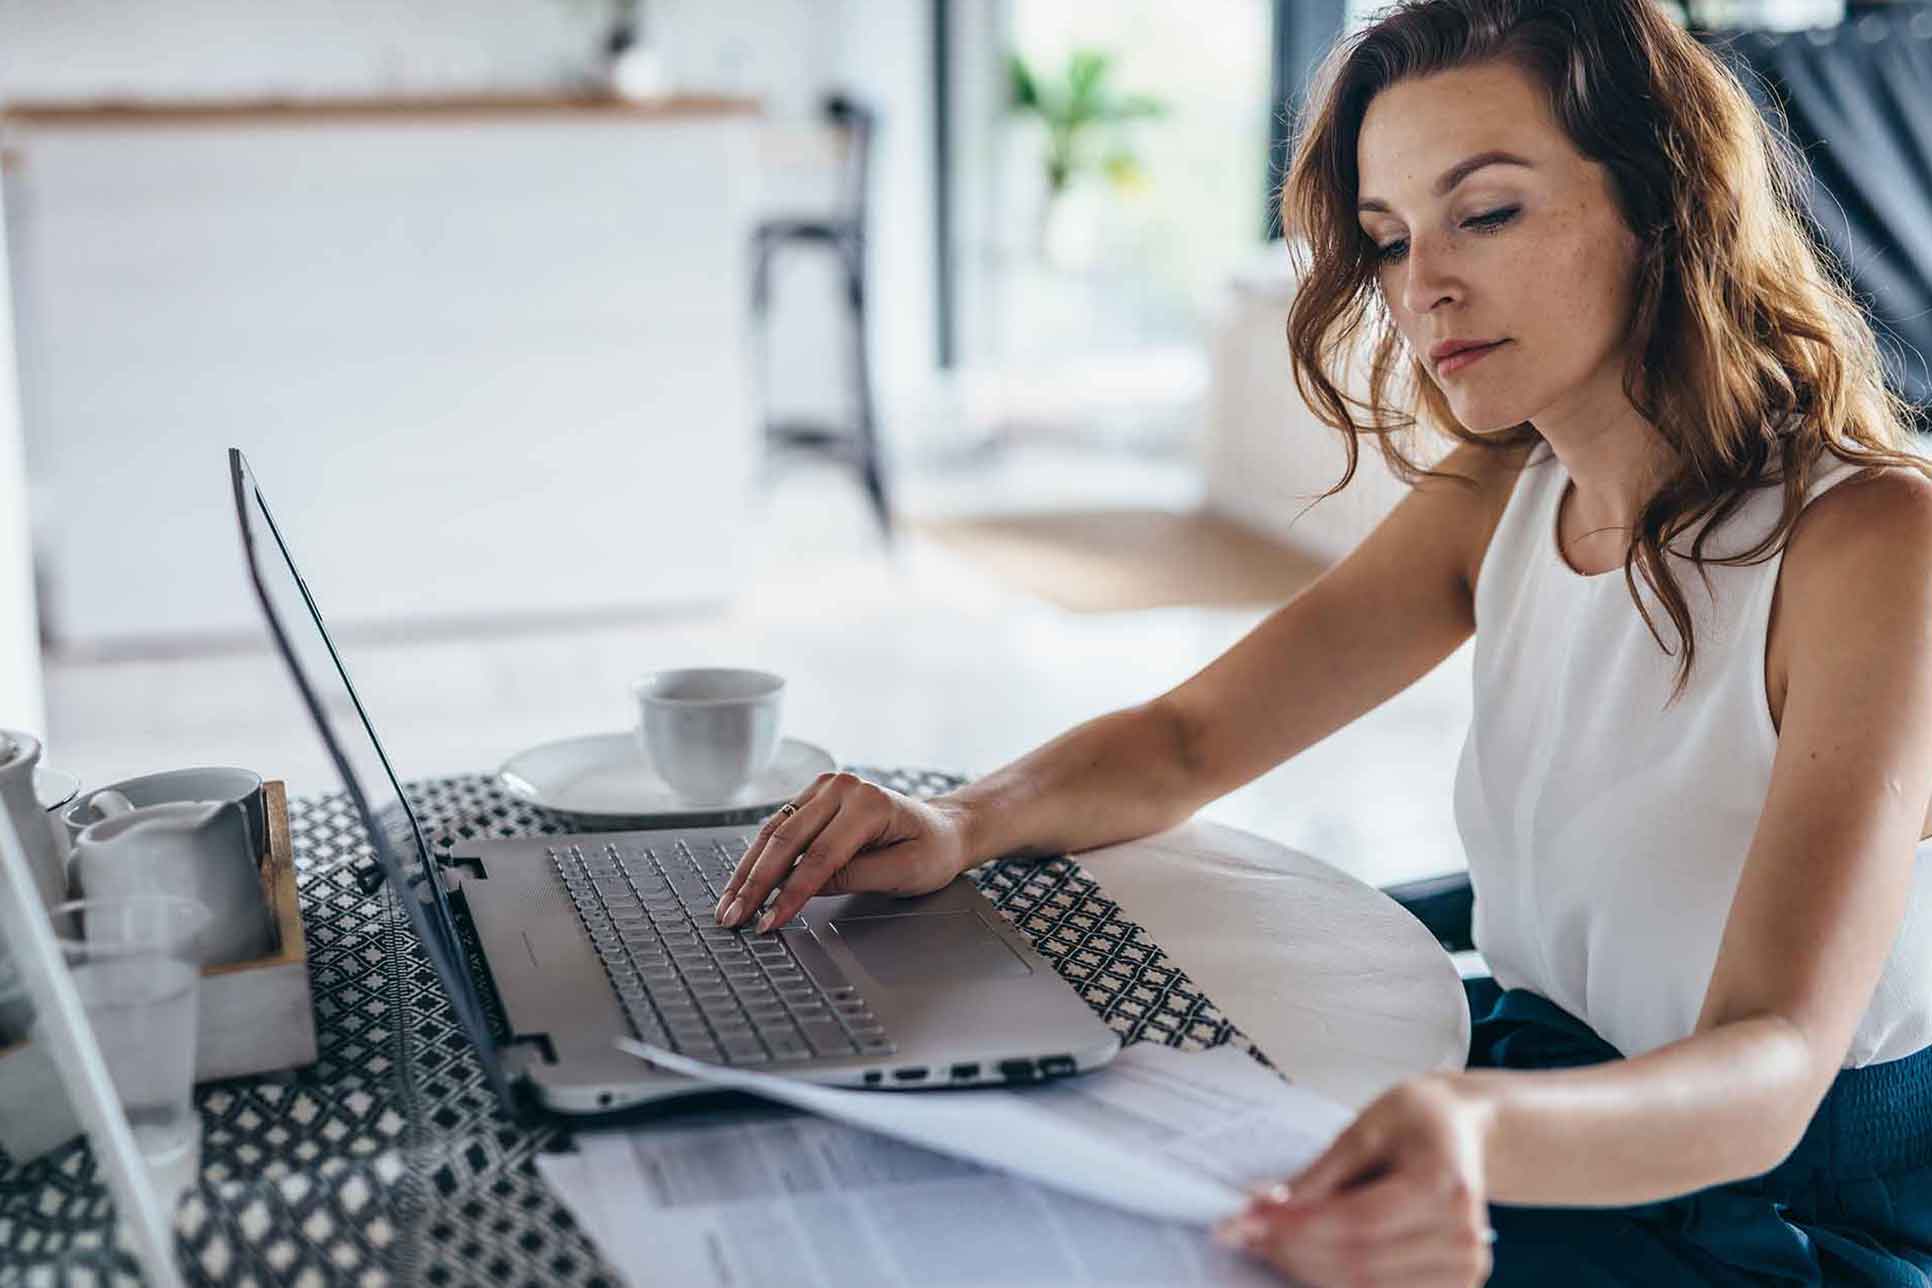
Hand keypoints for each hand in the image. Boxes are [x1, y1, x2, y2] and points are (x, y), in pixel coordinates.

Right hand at [713, 772, 973, 931]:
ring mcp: (825, 788)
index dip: (790, 893)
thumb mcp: (904, 871)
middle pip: (786, 840)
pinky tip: (742, 883)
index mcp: (869, 803)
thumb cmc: (932, 850)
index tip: (768, 921)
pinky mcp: (813, 798)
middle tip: (733, 917)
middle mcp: (842, 787)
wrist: (943, 829)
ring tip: (728, 905)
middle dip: (755, 883)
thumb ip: (854, 877)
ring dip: (748, 871)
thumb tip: (804, 888)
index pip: (819, 855)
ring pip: (774, 832)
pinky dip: (758, 857)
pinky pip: (778, 828)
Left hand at [1215, 1075, 1494, 1286]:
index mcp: (1443, 1186)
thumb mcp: (1365, 1127)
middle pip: (1359, 1262)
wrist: (1464, 1133)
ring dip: (1307, 1270)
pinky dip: (1334, 1279)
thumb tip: (1268, 1209)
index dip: (1296, 1227)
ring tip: (1266, 1242)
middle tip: (1243, 1233)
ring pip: (1365, 1287)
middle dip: (1291, 1251)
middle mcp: (1463, 1237)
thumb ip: (1320, 1174)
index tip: (1245, 1220)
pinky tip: (1302, 1257)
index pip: (1359, 1222)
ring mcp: (1463, 1269)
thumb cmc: (1416, 1120)